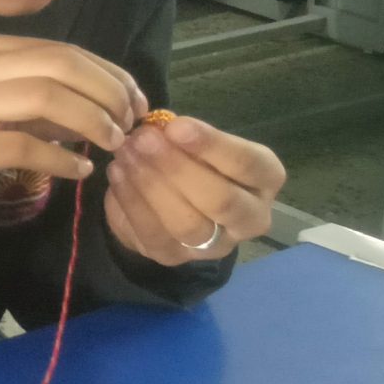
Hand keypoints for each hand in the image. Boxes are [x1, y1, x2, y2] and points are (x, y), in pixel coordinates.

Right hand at [0, 33, 148, 235]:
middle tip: (129, 124)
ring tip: (112, 144)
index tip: (136, 101)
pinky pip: (24, 147)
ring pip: (45, 98)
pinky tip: (80, 171)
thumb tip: (111, 102)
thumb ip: (46, 100)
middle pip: (58, 66)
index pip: (60, 50)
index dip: (108, 73)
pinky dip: (62, 160)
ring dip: (91, 122)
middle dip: (106, 94)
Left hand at [104, 113, 281, 265]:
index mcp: (266, 179)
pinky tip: (116, 173)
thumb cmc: (195, 158)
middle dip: (176, 168)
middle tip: (142, 139)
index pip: (247, 164)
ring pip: (186, 224)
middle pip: (220, 201)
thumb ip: (187, 136)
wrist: (172, 199)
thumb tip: (157, 128)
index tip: (174, 126)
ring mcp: (214, 245)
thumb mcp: (200, 142)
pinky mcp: (175, 257)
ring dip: (150, 186)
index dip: (210, 145)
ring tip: (126, 154)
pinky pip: (152, 234)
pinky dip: (131, 202)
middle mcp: (251, 218)